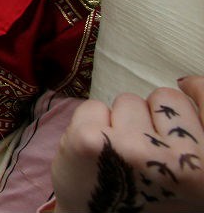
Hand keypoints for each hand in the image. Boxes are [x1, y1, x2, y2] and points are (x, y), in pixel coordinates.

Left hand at [53, 77, 203, 211]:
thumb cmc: (147, 202)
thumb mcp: (190, 182)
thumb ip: (195, 143)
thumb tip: (188, 83)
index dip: (197, 90)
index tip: (187, 84)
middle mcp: (177, 160)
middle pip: (166, 98)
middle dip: (152, 117)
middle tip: (142, 153)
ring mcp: (133, 148)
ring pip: (128, 100)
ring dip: (121, 122)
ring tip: (118, 157)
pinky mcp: (90, 140)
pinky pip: (94, 106)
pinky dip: (90, 124)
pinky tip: (94, 154)